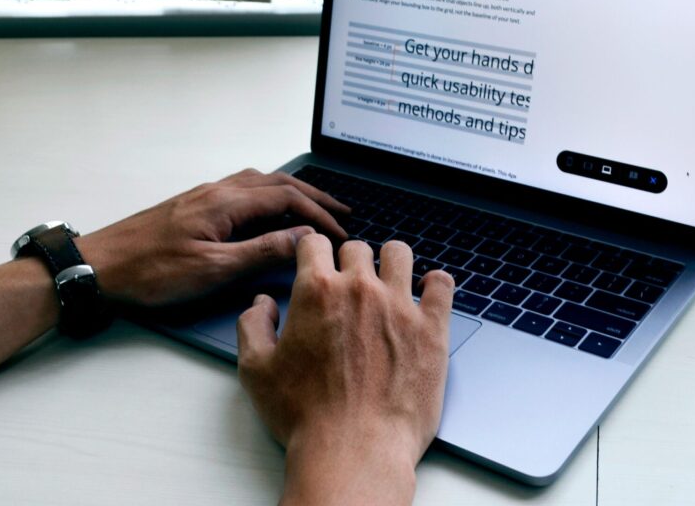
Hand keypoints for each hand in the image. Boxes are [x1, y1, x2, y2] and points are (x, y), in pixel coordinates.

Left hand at [75, 168, 348, 308]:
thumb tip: (302, 239)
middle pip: (278, 184)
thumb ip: (261, 251)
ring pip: (259, 183)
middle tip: (342, 212)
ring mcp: (203, 197)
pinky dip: (268, 196)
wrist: (99, 266)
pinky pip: (242, 190)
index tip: (342, 231)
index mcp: (226, 203)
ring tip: (313, 208)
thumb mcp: (214, 269)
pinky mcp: (192, 207)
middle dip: (314, 197)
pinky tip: (268, 212)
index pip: (287, 198)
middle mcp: (217, 192)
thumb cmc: (149, 271)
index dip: (319, 213)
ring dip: (291, 194)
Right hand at [236, 235, 453, 505]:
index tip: (317, 264)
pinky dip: (434, 284)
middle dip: (349, 263)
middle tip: (349, 287)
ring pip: (400, 254)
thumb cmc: (305, 416)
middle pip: (357, 249)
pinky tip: (426, 293)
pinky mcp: (432, 328)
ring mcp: (400, 306)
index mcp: (316, 291)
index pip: (315, 244)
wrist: (354, 450)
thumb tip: (262, 304)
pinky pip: (441, 284)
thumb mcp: (256, 371)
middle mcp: (360, 289)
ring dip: (390, 263)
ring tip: (388, 282)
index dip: (312, 253)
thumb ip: (253, 327)